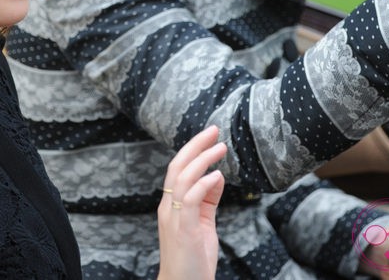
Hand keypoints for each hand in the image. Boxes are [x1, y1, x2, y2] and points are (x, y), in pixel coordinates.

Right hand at [156, 126, 226, 279]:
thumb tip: (217, 176)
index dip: (193, 149)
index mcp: (171, 205)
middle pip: (177, 166)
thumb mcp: (203, 224)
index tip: (210, 136)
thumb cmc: (193, 259)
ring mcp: (174, 219)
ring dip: (202, 160)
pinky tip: (216, 176)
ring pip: (182, 179)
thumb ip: (208, 200)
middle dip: (195, 146)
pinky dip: (202, 184)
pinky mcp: (184, 231)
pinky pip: (190, 201)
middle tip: (214, 130)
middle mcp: (168, 208)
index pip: (178, 168)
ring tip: (220, 148)